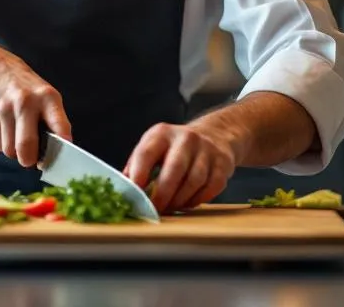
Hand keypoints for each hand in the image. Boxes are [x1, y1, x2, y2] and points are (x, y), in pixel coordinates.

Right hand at [0, 53, 71, 167]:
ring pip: (7, 150)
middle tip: (30, 158)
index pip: (58, 126)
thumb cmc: (26, 89)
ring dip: (12, 149)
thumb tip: (56, 154)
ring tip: (15, 133)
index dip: (60, 148)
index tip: (57, 159)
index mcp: (45, 97)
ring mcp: (0, 108)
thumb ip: (54, 121)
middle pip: (25, 147)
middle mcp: (23, 102)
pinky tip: (2, 126)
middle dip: (28, 160)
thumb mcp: (47, 96)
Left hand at [123, 123, 238, 212]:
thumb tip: (121, 192)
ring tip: (170, 207)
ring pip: (194, 181)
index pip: (147, 154)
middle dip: (163, 194)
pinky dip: (197, 200)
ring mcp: (207, 150)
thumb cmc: (175, 148)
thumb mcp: (152, 148)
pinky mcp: (222, 163)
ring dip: (180, 200)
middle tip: (155, 210)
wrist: (214, 135)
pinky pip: (210, 188)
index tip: (134, 194)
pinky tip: (187, 202)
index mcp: (161, 134)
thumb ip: (136, 168)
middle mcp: (185, 138)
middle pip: (174, 169)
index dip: (139, 175)